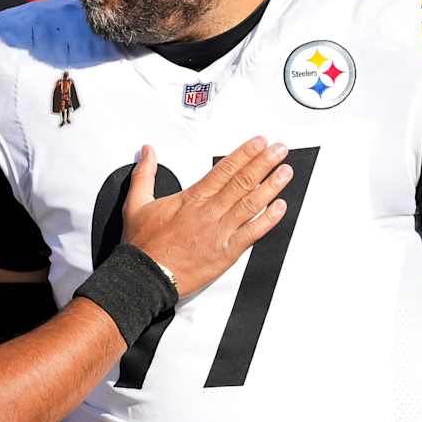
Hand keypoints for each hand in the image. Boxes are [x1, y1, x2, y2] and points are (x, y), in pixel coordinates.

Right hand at [124, 139, 290, 295]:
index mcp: (191, 199)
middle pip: (242, 181)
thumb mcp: (136, 204)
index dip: (245, 154)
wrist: (144, 277)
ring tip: (285, 171)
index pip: (224, 169)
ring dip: (271, 186)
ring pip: (251, 203)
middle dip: (264, 162)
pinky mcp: (226, 253)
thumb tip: (148, 152)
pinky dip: (268, 220)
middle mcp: (209, 212)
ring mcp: (220, 232)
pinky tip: (280, 207)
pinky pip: (252, 233)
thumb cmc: (143, 245)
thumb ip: (144, 175)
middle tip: (279, 149)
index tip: (259, 143)